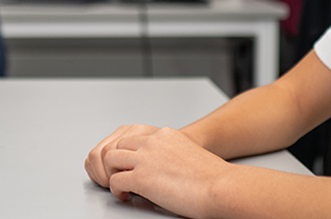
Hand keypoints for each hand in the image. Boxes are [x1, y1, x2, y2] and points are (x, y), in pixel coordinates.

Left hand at [96, 127, 228, 218]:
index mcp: (164, 135)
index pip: (132, 137)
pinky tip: (125, 196)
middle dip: (115, 163)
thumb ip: (170, 155)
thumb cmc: (212, 177)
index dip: (127, 154)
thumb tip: (161, 168)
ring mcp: (145, 159)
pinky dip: (116, 190)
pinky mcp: (141, 178)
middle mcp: (152, 142)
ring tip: (120, 187)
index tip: (130, 166)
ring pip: (110, 160)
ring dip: (112, 174)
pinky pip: (115, 181)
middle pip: (117, 146)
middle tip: (120, 177)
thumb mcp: (187, 153)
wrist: (220, 187)